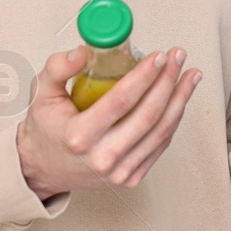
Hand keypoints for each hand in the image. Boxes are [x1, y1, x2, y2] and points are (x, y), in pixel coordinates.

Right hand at [16, 44, 201, 200]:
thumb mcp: (41, 93)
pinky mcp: (131, 178)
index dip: (144, 76)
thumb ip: (58, 68)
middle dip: (168, 81)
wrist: (44, 168)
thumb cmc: (46, 128)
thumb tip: (84, 51)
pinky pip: (159, 145)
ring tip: (190, 75)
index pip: (121, 101)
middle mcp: (102, 158)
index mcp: (79, 136)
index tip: (158, 56)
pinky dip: (173, 120)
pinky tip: (180, 99)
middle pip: (148, 115)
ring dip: (180, 99)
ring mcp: (119, 172)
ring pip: (160, 131)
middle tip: (177, 57)